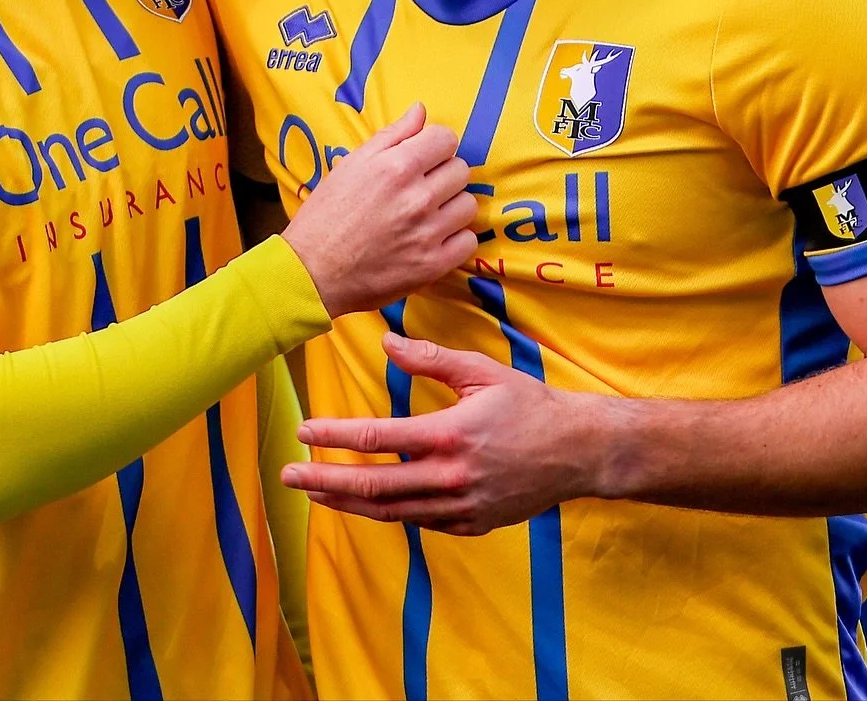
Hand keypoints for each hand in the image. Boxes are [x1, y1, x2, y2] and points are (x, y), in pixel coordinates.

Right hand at [282, 105, 477, 318]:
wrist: (313, 271)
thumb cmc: (327, 214)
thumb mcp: (352, 164)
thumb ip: (392, 135)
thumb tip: (421, 111)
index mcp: (396, 166)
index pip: (446, 139)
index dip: (435, 146)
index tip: (424, 158)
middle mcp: (418, 197)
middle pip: (461, 170)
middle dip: (443, 174)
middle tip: (422, 188)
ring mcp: (428, 232)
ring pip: (468, 205)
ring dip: (451, 207)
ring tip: (427, 214)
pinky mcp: (433, 265)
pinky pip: (468, 242)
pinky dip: (454, 239)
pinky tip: (433, 239)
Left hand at [282, 332, 605, 535]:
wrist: (578, 452)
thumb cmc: (530, 404)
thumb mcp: (481, 372)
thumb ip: (429, 358)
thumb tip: (386, 342)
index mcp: (449, 435)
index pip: (377, 438)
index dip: (335, 434)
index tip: (304, 430)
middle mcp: (450, 477)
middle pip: (372, 485)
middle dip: (324, 479)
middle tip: (288, 473)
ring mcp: (460, 507)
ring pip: (390, 511)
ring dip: (346, 502)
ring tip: (313, 492)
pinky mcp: (470, 525)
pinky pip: (418, 522)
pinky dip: (386, 513)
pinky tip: (362, 503)